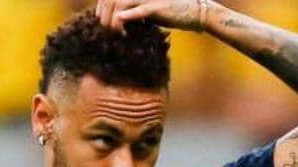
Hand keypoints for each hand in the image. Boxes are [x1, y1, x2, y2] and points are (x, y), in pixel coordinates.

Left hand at [95, 0, 218, 33]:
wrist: (196, 12)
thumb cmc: (172, 12)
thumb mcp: (149, 10)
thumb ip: (134, 11)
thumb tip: (117, 20)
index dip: (101, 7)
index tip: (100, 21)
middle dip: (104, 15)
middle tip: (106, 31)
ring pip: (120, 3)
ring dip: (113, 19)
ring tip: (115, 32)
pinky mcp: (158, 7)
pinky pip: (139, 10)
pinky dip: (127, 17)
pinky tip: (121, 25)